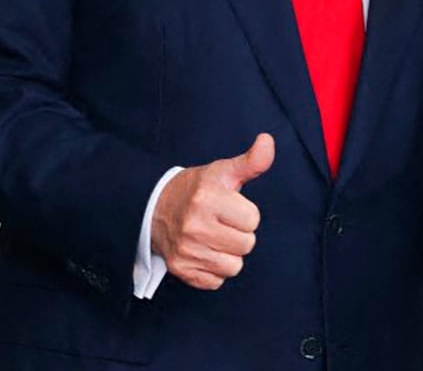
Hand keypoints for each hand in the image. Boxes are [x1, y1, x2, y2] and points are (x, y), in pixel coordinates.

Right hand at [151, 133, 273, 289]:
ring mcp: (186, 250)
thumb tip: (268, 141)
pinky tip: (204, 252)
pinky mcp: (181, 270)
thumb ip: (251, 161)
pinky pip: (216, 281)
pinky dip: (213, 270)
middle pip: (246, 245)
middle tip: (222, 223)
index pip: (253, 220)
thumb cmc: (196, 189)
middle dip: (239, 234)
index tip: (230, 207)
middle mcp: (194, 225)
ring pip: (234, 266)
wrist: (154, 208)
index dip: (246, 213)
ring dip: (228, 254)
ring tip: (214, 237)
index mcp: (207, 198)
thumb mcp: (222, 171)